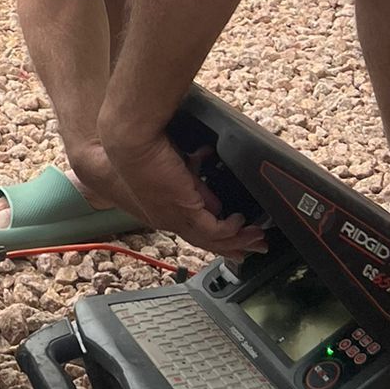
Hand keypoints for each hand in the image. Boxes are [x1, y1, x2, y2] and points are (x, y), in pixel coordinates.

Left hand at [98, 120, 267, 258]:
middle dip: (235, 247)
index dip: (219, 240)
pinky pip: (214, 229)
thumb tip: (216, 203)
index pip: (195, 232)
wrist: (132, 141)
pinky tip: (241, 222)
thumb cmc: (146, 148)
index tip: (238, 241)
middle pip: (207, 243)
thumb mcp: (178, 172)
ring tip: (257, 237)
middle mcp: (169, 219)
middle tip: (256, 247)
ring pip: (213, 240)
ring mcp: (176, 217)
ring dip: (238, 240)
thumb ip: (197, 189)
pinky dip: (231, 229)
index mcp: (165, 211)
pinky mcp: (184, 209)